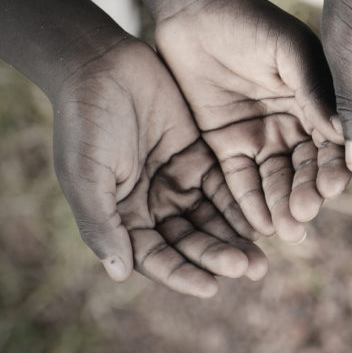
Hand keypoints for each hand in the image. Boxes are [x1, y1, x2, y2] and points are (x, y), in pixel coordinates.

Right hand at [51, 38, 267, 297]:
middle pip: (191, 240)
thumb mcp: (86, 175)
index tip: (211, 287)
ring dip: (237, 236)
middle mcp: (152, 204)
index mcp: (121, 216)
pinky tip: (267, 216)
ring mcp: (178, 179)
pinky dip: (244, 202)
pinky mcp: (200, 154)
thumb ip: (102, 223)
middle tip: (252, 268)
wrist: (100, 65)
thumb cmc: (84, 122)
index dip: (182, 274)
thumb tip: (120, 273)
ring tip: (265, 253)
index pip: (156, 257)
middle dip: (219, 256)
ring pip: (213, 217)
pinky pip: (226, 185)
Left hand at [154, 0, 347, 241]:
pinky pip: (239, 181)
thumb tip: (345, 132)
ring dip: (282, 206)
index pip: (333, 142)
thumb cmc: (252, 23)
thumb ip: (315, 89)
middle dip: (307, 194)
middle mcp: (296, 125)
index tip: (333, 187)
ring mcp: (262, 137)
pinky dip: (249, 203)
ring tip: (285, 229)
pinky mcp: (226, 146)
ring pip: (276, 180)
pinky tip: (257, 224)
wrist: (196, 12)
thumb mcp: (290, 51)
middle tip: (305, 215)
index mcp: (320, 101)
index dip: (333, 166)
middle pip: (306, 169)